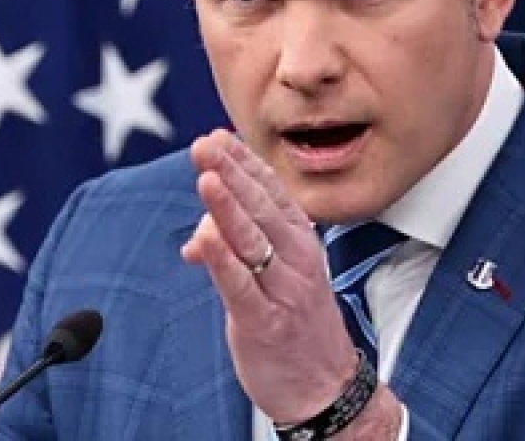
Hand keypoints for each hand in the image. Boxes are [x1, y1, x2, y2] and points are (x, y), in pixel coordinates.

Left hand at [180, 129, 358, 423]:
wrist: (325, 387)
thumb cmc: (295, 322)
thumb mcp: (271, 274)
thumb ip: (235, 246)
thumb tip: (198, 231)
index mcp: (299, 238)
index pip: (268, 190)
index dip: (242, 162)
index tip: (216, 136)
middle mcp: (296, 256)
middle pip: (259, 207)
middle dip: (229, 173)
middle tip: (204, 145)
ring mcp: (283, 289)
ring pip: (251, 240)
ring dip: (226, 207)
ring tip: (205, 177)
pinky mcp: (265, 321)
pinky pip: (241, 286)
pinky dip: (222, 261)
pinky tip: (203, 238)